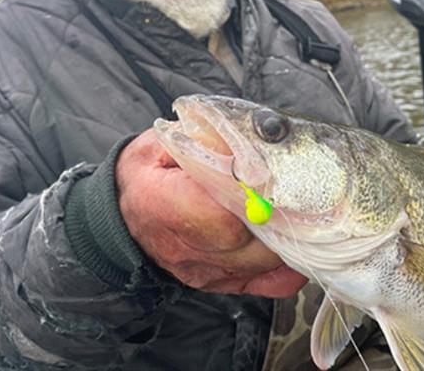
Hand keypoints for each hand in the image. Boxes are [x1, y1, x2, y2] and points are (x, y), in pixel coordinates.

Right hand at [115, 129, 307, 297]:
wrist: (123, 212)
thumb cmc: (148, 171)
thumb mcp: (166, 142)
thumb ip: (205, 140)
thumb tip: (249, 139)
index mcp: (164, 204)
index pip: (225, 218)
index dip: (257, 201)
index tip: (274, 180)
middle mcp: (183, 247)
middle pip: (249, 246)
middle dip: (280, 220)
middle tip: (300, 194)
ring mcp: (202, 271)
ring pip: (261, 265)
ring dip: (286, 240)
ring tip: (300, 213)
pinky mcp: (217, 282)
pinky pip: (263, 285)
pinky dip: (286, 269)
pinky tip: (294, 246)